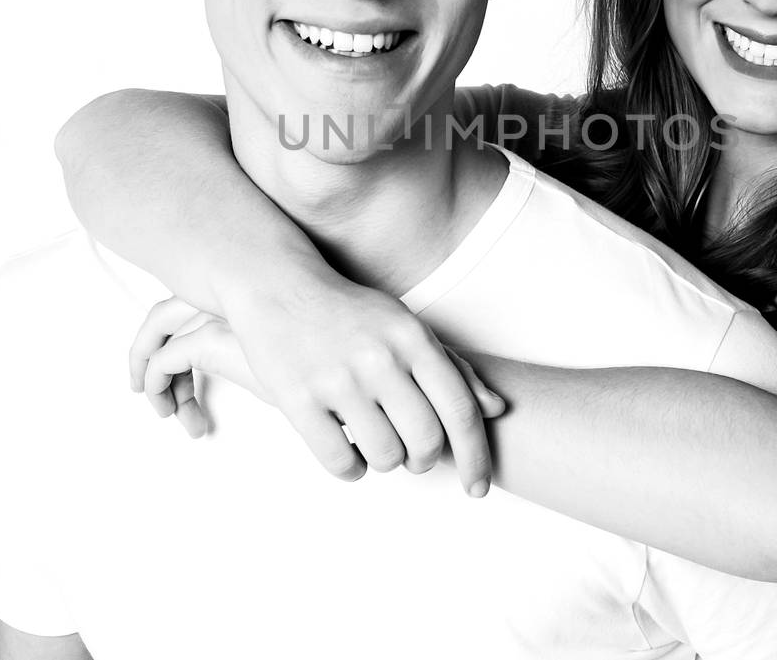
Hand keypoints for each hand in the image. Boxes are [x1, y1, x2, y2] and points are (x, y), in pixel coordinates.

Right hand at [128, 282, 506, 495]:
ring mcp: (337, 379)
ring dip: (386, 462)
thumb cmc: (353, 314)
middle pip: (426, 441)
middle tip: (413, 455)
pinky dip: (351, 469)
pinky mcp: (298, 399)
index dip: (477, 457)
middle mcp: (380, 358)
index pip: (460, 411)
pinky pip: (340, 462)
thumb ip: (454, 367)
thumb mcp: (407, 327)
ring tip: (376, 443)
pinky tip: (348, 451)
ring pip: (385, 456)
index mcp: (413, 339)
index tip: (479, 488)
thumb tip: (496, 408)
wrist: (279, 288)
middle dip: (424, 459)